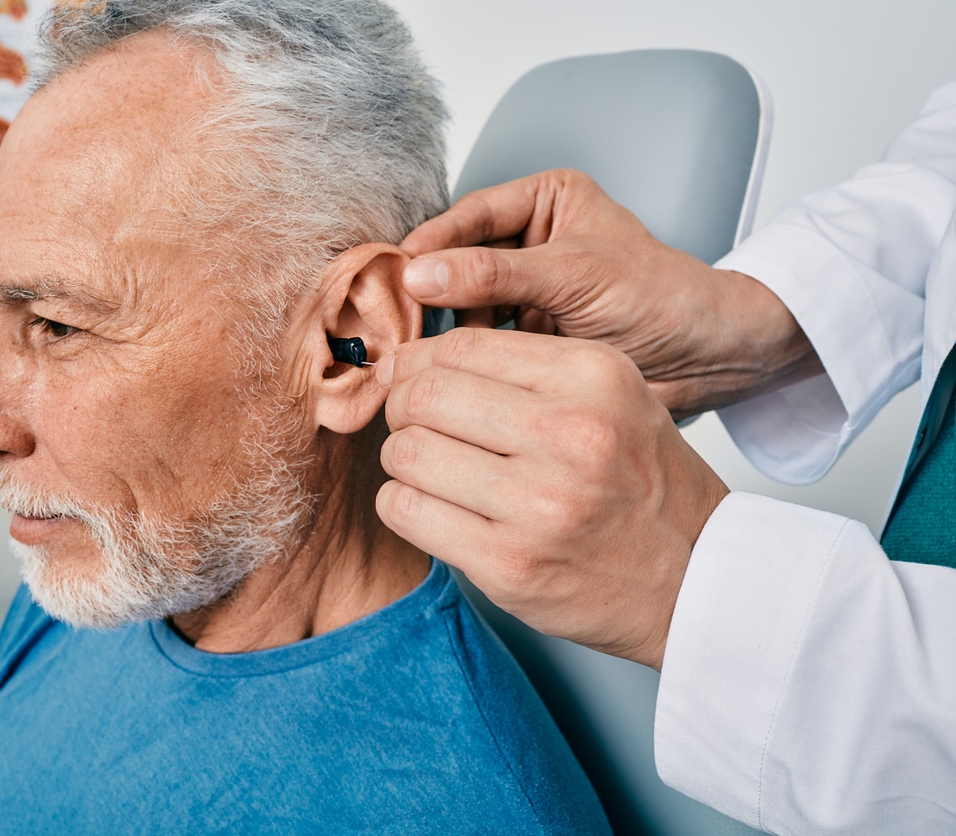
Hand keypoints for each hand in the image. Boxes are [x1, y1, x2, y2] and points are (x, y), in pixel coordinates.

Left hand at [375, 327, 729, 668]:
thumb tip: (402, 360)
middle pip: (424, 395)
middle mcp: (569, 434)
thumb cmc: (637, 481)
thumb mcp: (606, 395)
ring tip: (433, 470)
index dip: (419, 364)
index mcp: (593, 378)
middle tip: (417, 427)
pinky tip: (436, 508)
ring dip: (403, 459)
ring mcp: (538, 504)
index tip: (415, 382)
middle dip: (403, 408)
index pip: (459, 346)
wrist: (693, 578)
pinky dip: (405, 505)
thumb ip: (517, 367)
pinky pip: (406, 511)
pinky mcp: (509, 563)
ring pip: (406, 453)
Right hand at [401, 169, 819, 418]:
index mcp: (545, 201)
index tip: (396, 271)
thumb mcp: (573, 276)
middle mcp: (529, 241)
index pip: (471, 214)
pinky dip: (461, 353)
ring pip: (463, 302)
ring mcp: (525, 292)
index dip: (432, 242)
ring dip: (441, 324)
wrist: (707, 359)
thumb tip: (419, 272)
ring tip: (411, 346)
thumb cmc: (660, 297)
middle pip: (458, 259)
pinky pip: (480, 339)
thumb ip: (495, 274)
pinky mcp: (526, 337)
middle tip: (393, 315)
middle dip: (430, 287)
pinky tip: (439, 368)